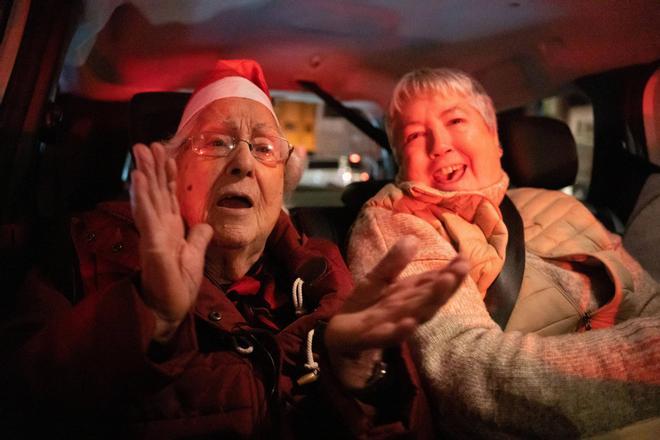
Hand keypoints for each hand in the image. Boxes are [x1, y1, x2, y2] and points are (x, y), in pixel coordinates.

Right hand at [130, 143, 212, 342]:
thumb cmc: (179, 286)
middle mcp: (159, 228)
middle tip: (147, 144)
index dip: (166, 176)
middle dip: (152, 167)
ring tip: (140, 152)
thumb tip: (205, 225)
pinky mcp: (151, 245)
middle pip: (155, 192)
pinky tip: (138, 179)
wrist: (171, 310)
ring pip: (148, 198)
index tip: (165, 154)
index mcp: (170, 229)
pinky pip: (146, 217)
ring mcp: (153, 235)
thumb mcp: (195, 256)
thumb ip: (198, 239)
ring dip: (144, 174)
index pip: (168, 197)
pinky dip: (142, 197)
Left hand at [324, 236, 467, 387]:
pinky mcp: (373, 338)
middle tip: (461, 269)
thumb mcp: (377, 278)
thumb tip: (413, 238)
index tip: (464, 259)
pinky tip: (409, 323)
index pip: (432, 282)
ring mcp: (392, 325)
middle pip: (430, 297)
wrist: (339, 334)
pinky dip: (400, 331)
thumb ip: (394, 262)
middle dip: (446, 285)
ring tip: (445, 284)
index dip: (449, 272)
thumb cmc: (364, 306)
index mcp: (408, 294)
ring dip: (431, 302)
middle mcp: (406, 309)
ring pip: (416, 314)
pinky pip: (389, 335)